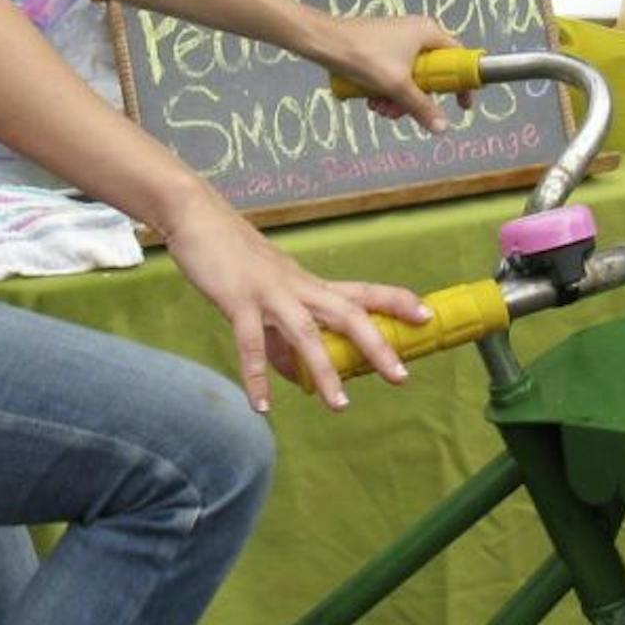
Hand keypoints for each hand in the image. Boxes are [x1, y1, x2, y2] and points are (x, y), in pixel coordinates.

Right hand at [161, 195, 431, 412]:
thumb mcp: (266, 298)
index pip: (363, 291)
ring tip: (340, 406)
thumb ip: (282, 339)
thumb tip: (295, 376)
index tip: (428, 315)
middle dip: (377, 344)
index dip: (397, 302)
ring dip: (325, 370)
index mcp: (310, 284)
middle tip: (401, 377)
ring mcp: (270, 293)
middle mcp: (298, 287)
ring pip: (307, 333)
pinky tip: (262, 407)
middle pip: (348, 314)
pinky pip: (250, 344)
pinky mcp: (239, 300)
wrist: (197, 217)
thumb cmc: (234, 256)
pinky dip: (257, 376)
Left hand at [323, 14, 460, 130]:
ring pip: (410, 78)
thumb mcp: (396, 85)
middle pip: (432, 74)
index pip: (458, 58)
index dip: (461, 83)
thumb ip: (421, 107)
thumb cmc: (363, 56)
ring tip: (380, 107)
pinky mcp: (381, 49)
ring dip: (397, 99)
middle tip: (402, 111)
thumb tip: (443, 128)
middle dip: (417, 99)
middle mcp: (417, 33)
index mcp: (428, 32)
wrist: (324, 42)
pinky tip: (371, 99)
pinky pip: (394, 74)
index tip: (461, 106)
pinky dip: (386, 90)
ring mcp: (398, 41)